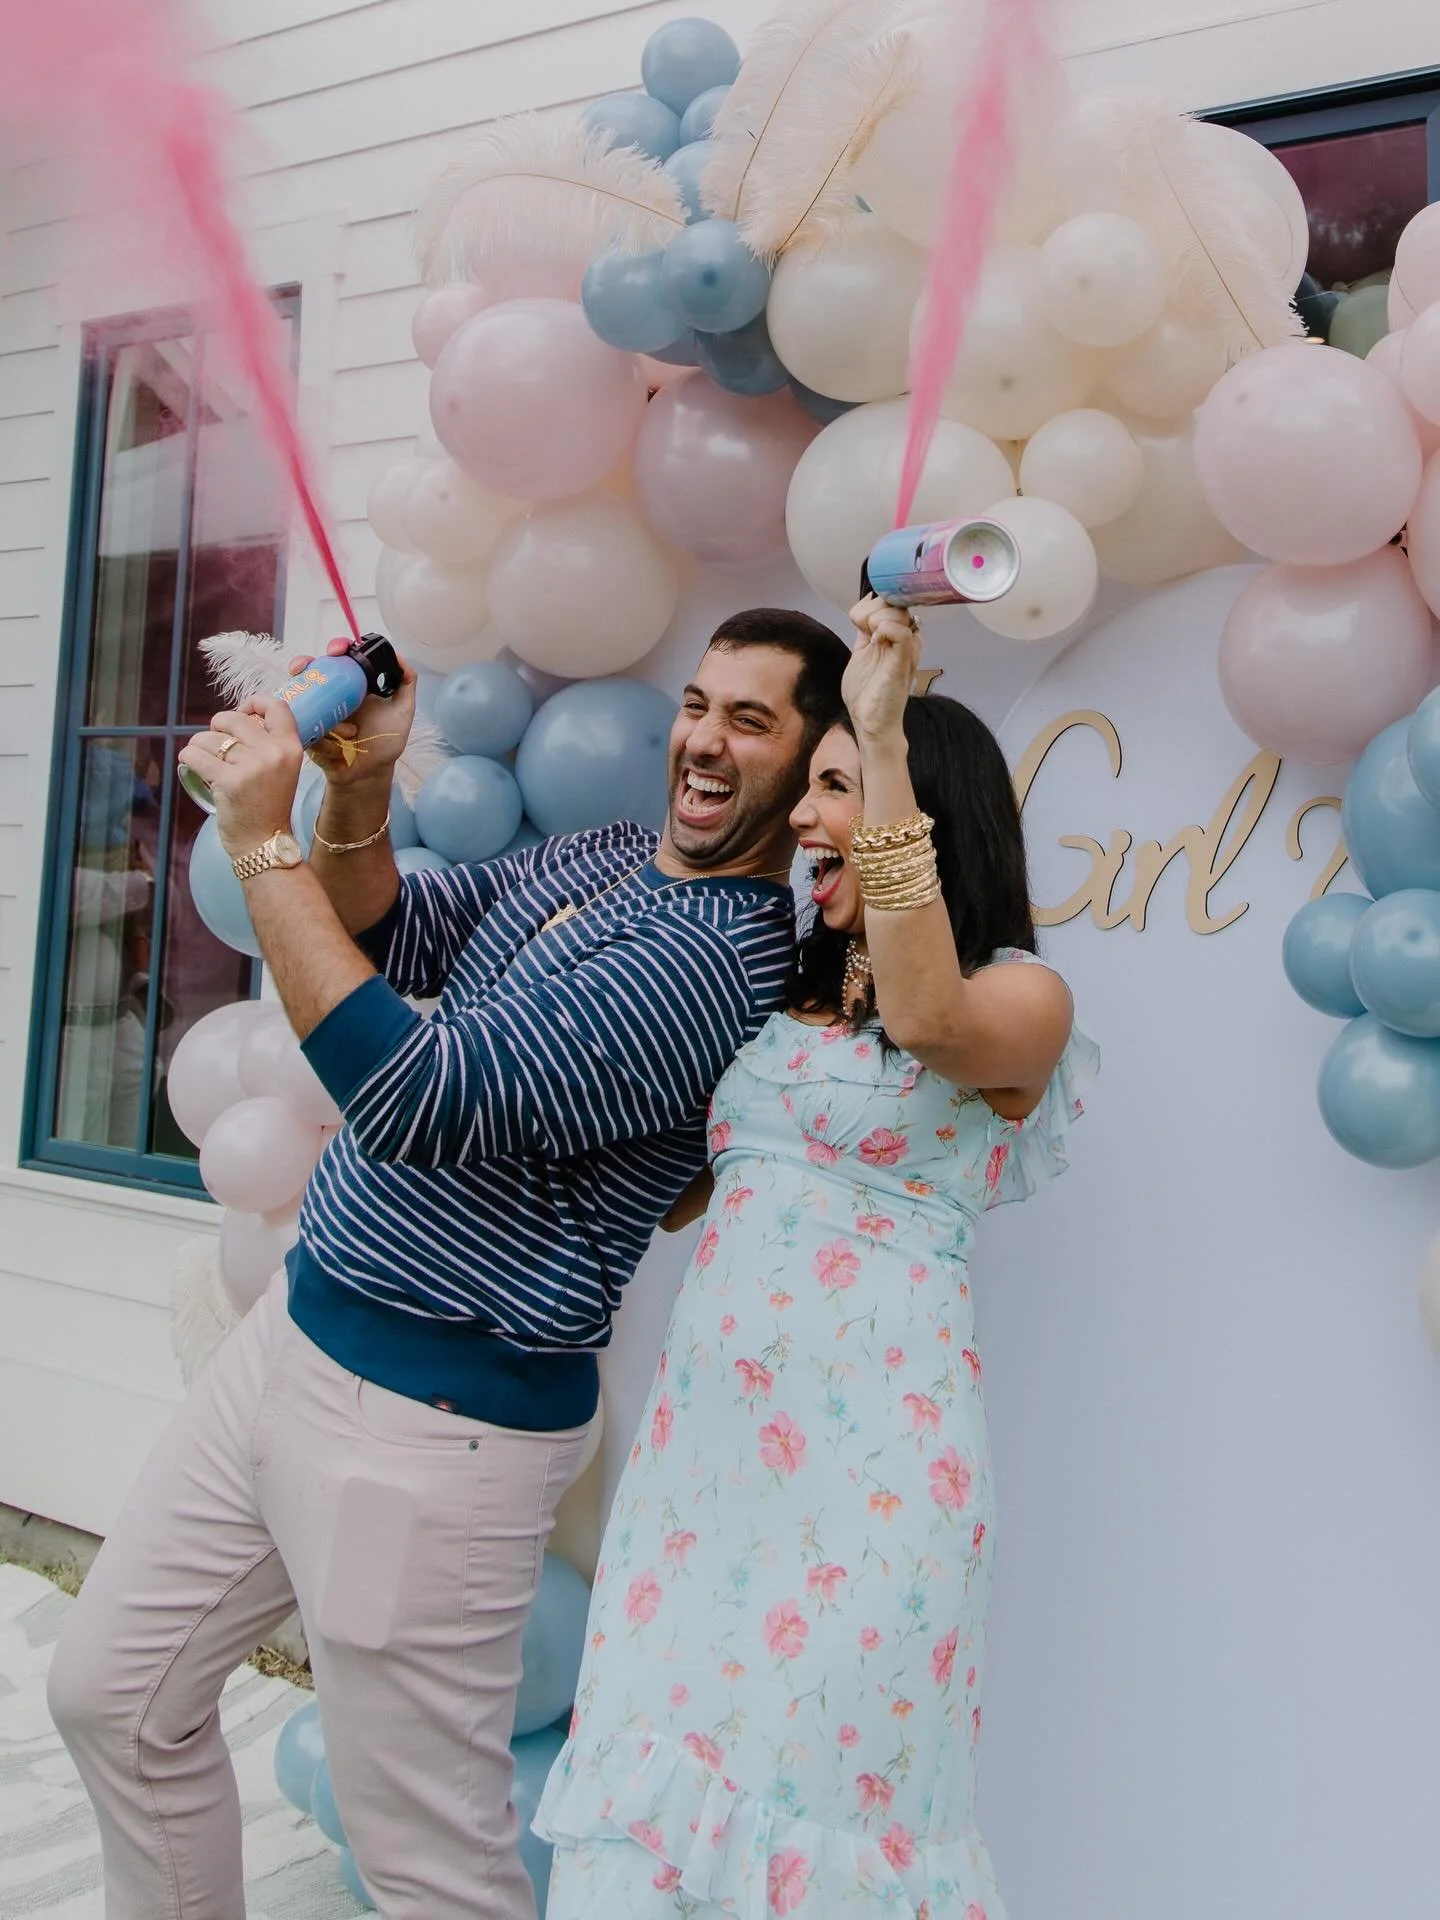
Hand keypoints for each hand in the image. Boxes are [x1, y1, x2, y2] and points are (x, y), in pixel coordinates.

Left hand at [180, 699, 304, 858]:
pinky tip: (189, 762)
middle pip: (234, 719)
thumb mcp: (282, 770)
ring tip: (203, 758)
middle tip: (215, 742)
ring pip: (210, 737)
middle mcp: (274, 754)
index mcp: (291, 748)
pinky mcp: (228, 781)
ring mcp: (251, 767)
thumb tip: (241, 717)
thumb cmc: (269, 806)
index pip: (276, 706)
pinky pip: (196, 755)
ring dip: (198, 745)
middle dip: (217, 725)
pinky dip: (188, 757)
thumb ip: (269, 744)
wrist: (264, 843)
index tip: (242, 712)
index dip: (254, 702)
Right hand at [287, 637, 417, 789]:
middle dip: (307, 663)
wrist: (370, 772)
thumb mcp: (403, 710)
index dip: (337, 648)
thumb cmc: (385, 740)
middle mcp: (332, 694)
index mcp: (352, 684)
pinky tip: (336, 750)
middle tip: (310, 666)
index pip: (340, 658)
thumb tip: (400, 656)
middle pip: (312, 669)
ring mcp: (317, 711)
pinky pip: (302, 727)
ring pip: (302, 696)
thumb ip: (406, 683)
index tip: (338, 650)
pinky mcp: (307, 731)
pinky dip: (321, 739)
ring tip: (349, 733)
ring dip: (322, 712)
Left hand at [843, 594, 921, 743]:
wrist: (870, 722)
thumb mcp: (860, 653)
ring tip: (872, 639)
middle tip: (864, 630)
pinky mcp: (905, 660)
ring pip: (900, 611)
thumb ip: (864, 631)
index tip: (859, 622)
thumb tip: (865, 607)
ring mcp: (907, 648)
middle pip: (894, 602)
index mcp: (893, 635)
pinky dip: (885, 629)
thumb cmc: (866, 693)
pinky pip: (902, 632)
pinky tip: (876, 642)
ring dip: (877, 619)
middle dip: (871, 610)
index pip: (888, 601)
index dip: (869, 604)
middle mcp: (904, 638)